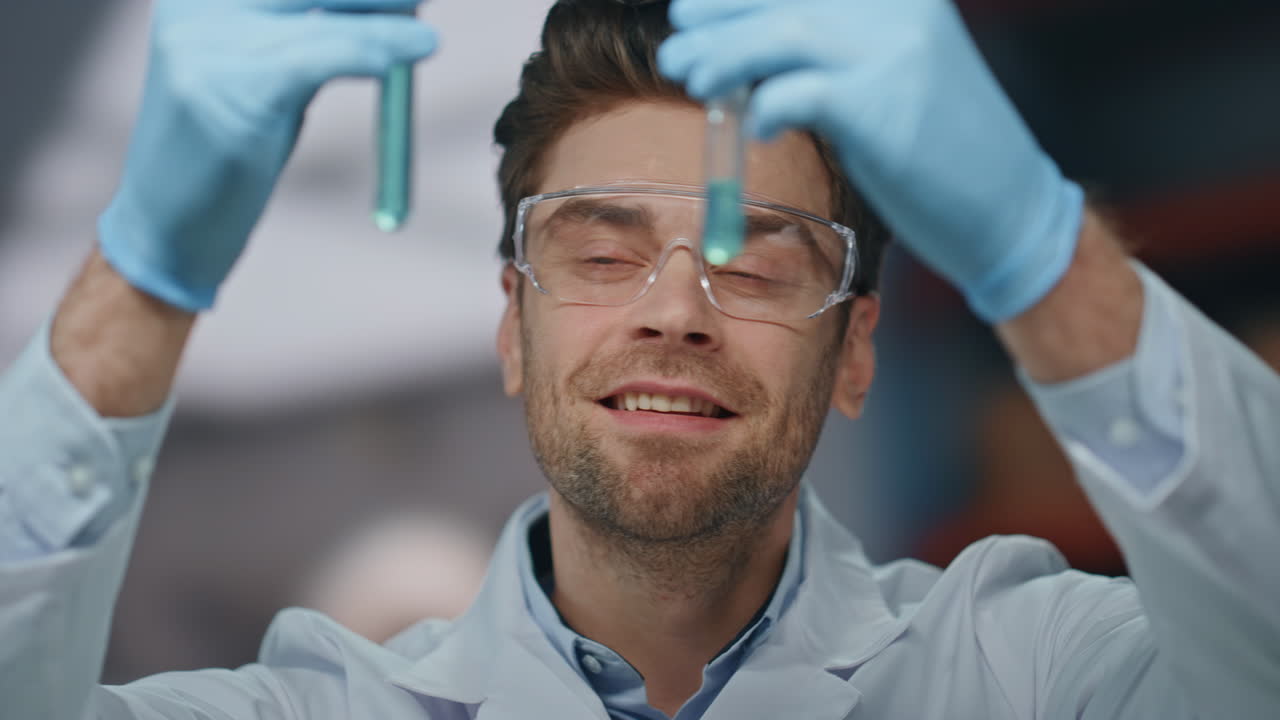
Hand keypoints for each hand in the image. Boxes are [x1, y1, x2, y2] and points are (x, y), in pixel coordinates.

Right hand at [98, 0, 436, 311]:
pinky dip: (371, 52)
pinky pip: (321, 58)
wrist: (167, 230)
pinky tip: (406, 53)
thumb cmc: (227, 154)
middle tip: (421, 1)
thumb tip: (395, 4)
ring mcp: (209, 44)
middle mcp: (198, 6)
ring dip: (386, 24)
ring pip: (326, 21)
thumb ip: (312, 37)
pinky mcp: (234, 87)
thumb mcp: (266, 78)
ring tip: (428, 38)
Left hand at [658, 0, 1084, 322]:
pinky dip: (764, 108)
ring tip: (691, 79)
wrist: (1008, 208)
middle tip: (677, 44)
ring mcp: (892, 51)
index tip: (696, 9)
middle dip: (718, 17)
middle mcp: (897, 8)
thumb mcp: (891, 76)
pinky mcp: (880, 105)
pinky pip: (795, 93)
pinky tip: (759, 129)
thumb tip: (744, 47)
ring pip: (780, 32)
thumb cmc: (939, 147)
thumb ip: (831, 52)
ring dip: (724, 57)